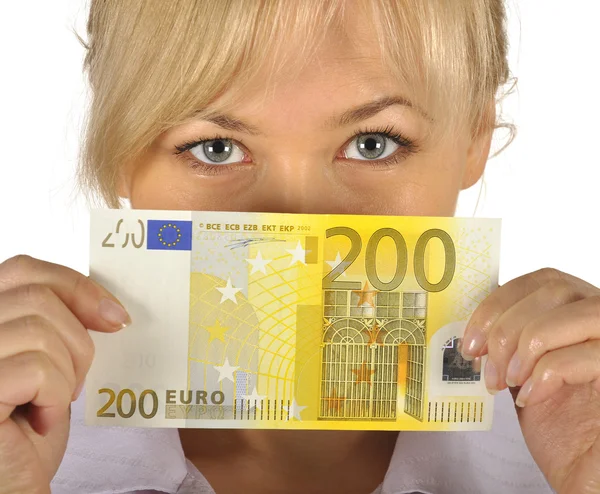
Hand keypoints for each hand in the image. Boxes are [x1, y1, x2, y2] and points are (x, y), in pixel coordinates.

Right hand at [0, 255, 129, 493]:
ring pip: (38, 329)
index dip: (75, 286)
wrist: (11, 487)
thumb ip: (54, 325)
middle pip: (36, 296)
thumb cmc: (25, 434)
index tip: (114, 316)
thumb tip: (106, 303)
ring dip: (66, 372)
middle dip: (76, 339)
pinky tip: (39, 421)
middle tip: (76, 380)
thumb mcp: (47, 363)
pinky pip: (35, 368)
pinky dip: (53, 396)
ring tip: (52, 403)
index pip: (22, 269)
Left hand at [462, 268, 599, 493]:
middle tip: (483, 362)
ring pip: (579, 313)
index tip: (471, 337)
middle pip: (556, 290)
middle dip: (506, 325)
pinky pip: (591, 354)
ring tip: (508, 380)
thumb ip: (511, 344)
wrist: (586, 479)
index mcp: (580, 320)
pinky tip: (531, 398)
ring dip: (527, 344)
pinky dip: (548, 372)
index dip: (499, 302)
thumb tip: (475, 322)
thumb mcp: (524, 374)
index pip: (544, 280)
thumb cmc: (562, 433)